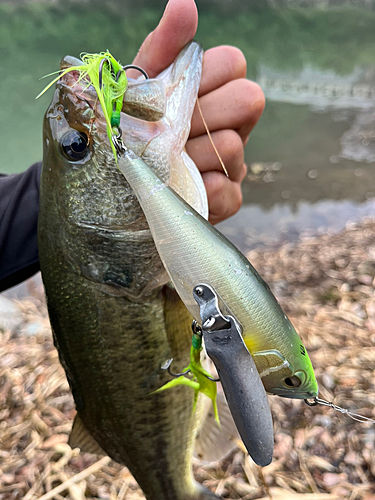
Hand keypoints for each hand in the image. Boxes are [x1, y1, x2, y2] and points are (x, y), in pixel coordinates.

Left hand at [132, 0, 264, 223]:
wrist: (111, 186)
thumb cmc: (127, 132)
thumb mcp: (136, 88)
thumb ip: (162, 46)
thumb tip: (185, 2)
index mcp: (211, 92)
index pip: (233, 63)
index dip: (203, 75)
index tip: (174, 92)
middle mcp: (229, 124)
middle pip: (247, 99)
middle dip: (201, 114)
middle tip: (167, 131)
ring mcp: (232, 164)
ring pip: (230, 146)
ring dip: (188, 156)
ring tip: (162, 165)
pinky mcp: (227, 200)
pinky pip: (228, 191)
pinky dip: (198, 190)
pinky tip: (177, 189)